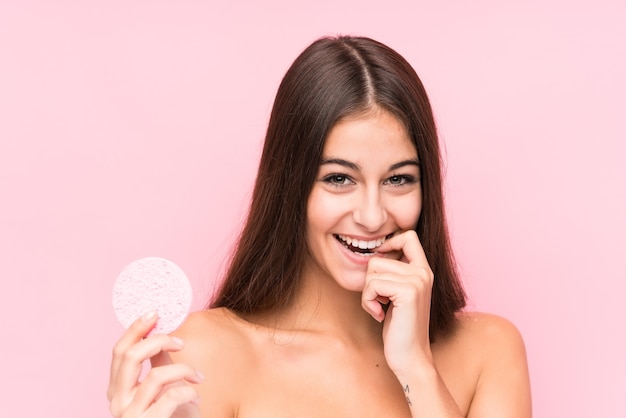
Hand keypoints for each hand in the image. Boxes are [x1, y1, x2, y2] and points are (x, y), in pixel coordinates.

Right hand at [107, 312, 203, 417]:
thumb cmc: (170, 417)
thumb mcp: (161, 389)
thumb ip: (158, 364)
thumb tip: (161, 332)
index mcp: (117, 389)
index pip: (119, 351)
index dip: (136, 329)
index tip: (155, 313)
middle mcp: (117, 402)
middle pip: (129, 356)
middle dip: (157, 341)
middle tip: (181, 341)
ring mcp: (130, 415)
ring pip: (155, 376)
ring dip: (184, 370)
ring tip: (199, 377)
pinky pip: (171, 397)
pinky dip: (188, 391)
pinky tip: (195, 396)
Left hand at [361, 230, 433, 372]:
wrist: (410, 356)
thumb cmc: (399, 326)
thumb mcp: (397, 294)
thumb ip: (393, 273)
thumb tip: (374, 252)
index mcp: (423, 270)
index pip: (408, 236)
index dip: (389, 243)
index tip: (381, 263)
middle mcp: (423, 272)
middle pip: (378, 258)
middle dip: (370, 282)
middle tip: (381, 302)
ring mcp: (417, 280)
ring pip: (372, 271)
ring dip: (368, 294)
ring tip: (381, 308)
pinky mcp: (408, 292)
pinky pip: (372, 285)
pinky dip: (368, 302)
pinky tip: (380, 315)